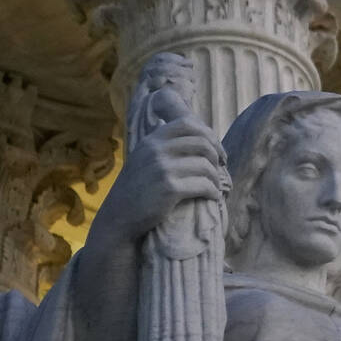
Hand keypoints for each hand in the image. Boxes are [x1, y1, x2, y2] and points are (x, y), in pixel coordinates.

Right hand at [89, 87, 227, 247]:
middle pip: (202, 143)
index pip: (187, 124)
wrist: (120, 217)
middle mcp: (156, 150)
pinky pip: (203, 185)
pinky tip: (213, 196)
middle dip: (216, 156)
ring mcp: (162, 169)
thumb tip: (198, 137)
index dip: (208, 135)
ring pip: (205, 165)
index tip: (216, 150)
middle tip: (220, 169)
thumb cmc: (137, 190)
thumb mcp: (144, 159)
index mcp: (151, 140)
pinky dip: (213, 191)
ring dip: (216, 177)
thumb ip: (164, 146)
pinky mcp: (169, 189)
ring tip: (215, 186)